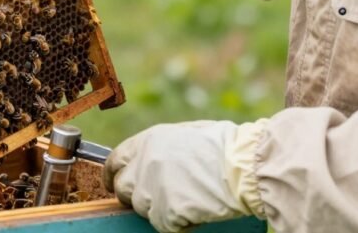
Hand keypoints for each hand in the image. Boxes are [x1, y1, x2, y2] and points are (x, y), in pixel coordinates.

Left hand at [104, 120, 267, 232]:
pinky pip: (163, 225)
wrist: (244, 166)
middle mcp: (144, 163)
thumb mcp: (187, 133)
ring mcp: (153, 189)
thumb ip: (161, 145)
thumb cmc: (225, 147)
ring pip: (142, 209)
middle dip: (136, 195)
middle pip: (123, 188)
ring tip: (186, 199)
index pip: (115, 160)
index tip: (115, 183)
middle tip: (159, 197)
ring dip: (159, 209)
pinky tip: (196, 210)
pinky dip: (178, 223)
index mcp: (149, 140)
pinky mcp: (166, 213)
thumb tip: (151, 156)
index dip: (113, 174)